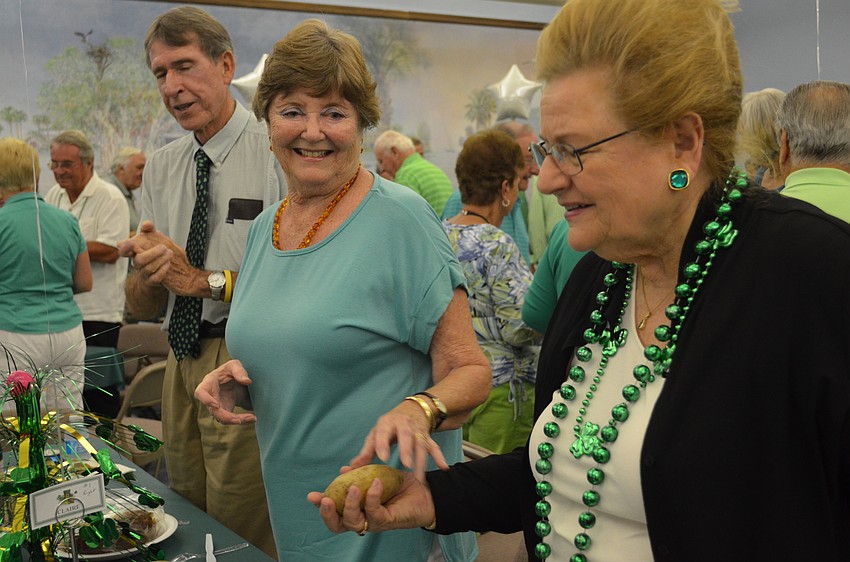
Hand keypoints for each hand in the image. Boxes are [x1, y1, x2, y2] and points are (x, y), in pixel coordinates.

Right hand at [118, 221, 200, 295]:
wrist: (158, 275)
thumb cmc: (154, 253)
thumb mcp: (152, 239)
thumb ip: (149, 230)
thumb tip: (146, 224)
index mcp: (135, 252)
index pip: (124, 251)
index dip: (125, 248)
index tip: (130, 243)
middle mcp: (137, 263)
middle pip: (138, 260)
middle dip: (151, 253)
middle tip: (164, 247)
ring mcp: (144, 274)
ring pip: (148, 269)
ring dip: (159, 260)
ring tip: (169, 253)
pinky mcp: (151, 282)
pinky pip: (155, 278)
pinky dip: (162, 270)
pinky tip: (168, 264)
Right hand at [194, 359, 256, 424]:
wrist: (237, 379)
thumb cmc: (231, 370)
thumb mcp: (235, 365)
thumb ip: (239, 371)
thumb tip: (247, 381)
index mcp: (209, 383)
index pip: (201, 392)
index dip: (206, 400)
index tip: (216, 405)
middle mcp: (211, 396)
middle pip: (213, 411)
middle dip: (226, 417)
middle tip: (240, 419)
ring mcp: (218, 406)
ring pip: (223, 419)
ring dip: (237, 420)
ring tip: (252, 418)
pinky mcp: (226, 411)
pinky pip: (232, 419)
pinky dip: (243, 420)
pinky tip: (253, 417)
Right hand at [307, 469, 434, 533]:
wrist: (425, 492)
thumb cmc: (398, 485)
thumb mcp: (375, 475)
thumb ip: (359, 475)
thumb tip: (343, 470)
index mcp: (357, 509)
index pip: (335, 512)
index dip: (321, 506)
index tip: (311, 496)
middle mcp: (362, 518)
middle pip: (338, 525)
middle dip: (328, 513)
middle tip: (326, 499)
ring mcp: (374, 521)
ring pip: (353, 522)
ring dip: (350, 505)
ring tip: (353, 487)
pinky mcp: (387, 520)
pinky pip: (374, 511)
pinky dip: (372, 496)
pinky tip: (375, 483)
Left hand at [349, 400, 448, 481]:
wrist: (412, 409)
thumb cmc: (389, 426)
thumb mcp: (376, 434)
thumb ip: (366, 452)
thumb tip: (351, 468)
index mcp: (387, 423)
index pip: (383, 433)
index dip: (382, 444)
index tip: (382, 457)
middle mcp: (404, 425)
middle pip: (406, 436)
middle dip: (407, 450)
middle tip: (406, 465)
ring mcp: (418, 430)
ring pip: (421, 444)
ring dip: (422, 460)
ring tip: (420, 477)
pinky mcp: (427, 436)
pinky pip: (434, 446)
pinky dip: (439, 456)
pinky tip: (443, 468)